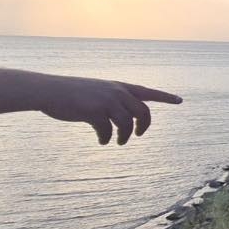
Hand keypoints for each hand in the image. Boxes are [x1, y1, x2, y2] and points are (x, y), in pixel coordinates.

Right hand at [40, 76, 181, 144]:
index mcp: (119, 86)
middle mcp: (116, 92)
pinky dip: (107, 139)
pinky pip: (108, 131)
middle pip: (143, 112)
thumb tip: (125, 120)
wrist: (49, 90)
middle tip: (137, 135)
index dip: (165, 97)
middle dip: (144, 126)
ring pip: (126, 124)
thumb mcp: (97, 91)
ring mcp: (106, 100)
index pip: (147, 91)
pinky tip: (101, 141)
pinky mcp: (94, 111)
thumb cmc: (71, 92)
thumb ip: (113, 101)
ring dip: (124, 136)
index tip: (180, 100)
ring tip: (118, 142)